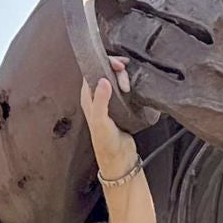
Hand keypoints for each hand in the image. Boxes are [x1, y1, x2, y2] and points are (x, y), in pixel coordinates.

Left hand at [79, 60, 138, 180]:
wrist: (119, 158)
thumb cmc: (106, 143)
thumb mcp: (100, 121)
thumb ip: (101, 100)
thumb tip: (103, 80)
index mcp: (88, 98)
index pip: (92, 71)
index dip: (104, 63)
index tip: (117, 66)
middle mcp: (97, 97)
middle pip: (105, 72)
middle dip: (116, 70)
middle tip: (125, 77)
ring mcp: (109, 101)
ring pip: (116, 79)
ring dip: (124, 78)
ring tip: (129, 87)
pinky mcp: (121, 105)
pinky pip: (124, 88)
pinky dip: (130, 85)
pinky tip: (134, 88)